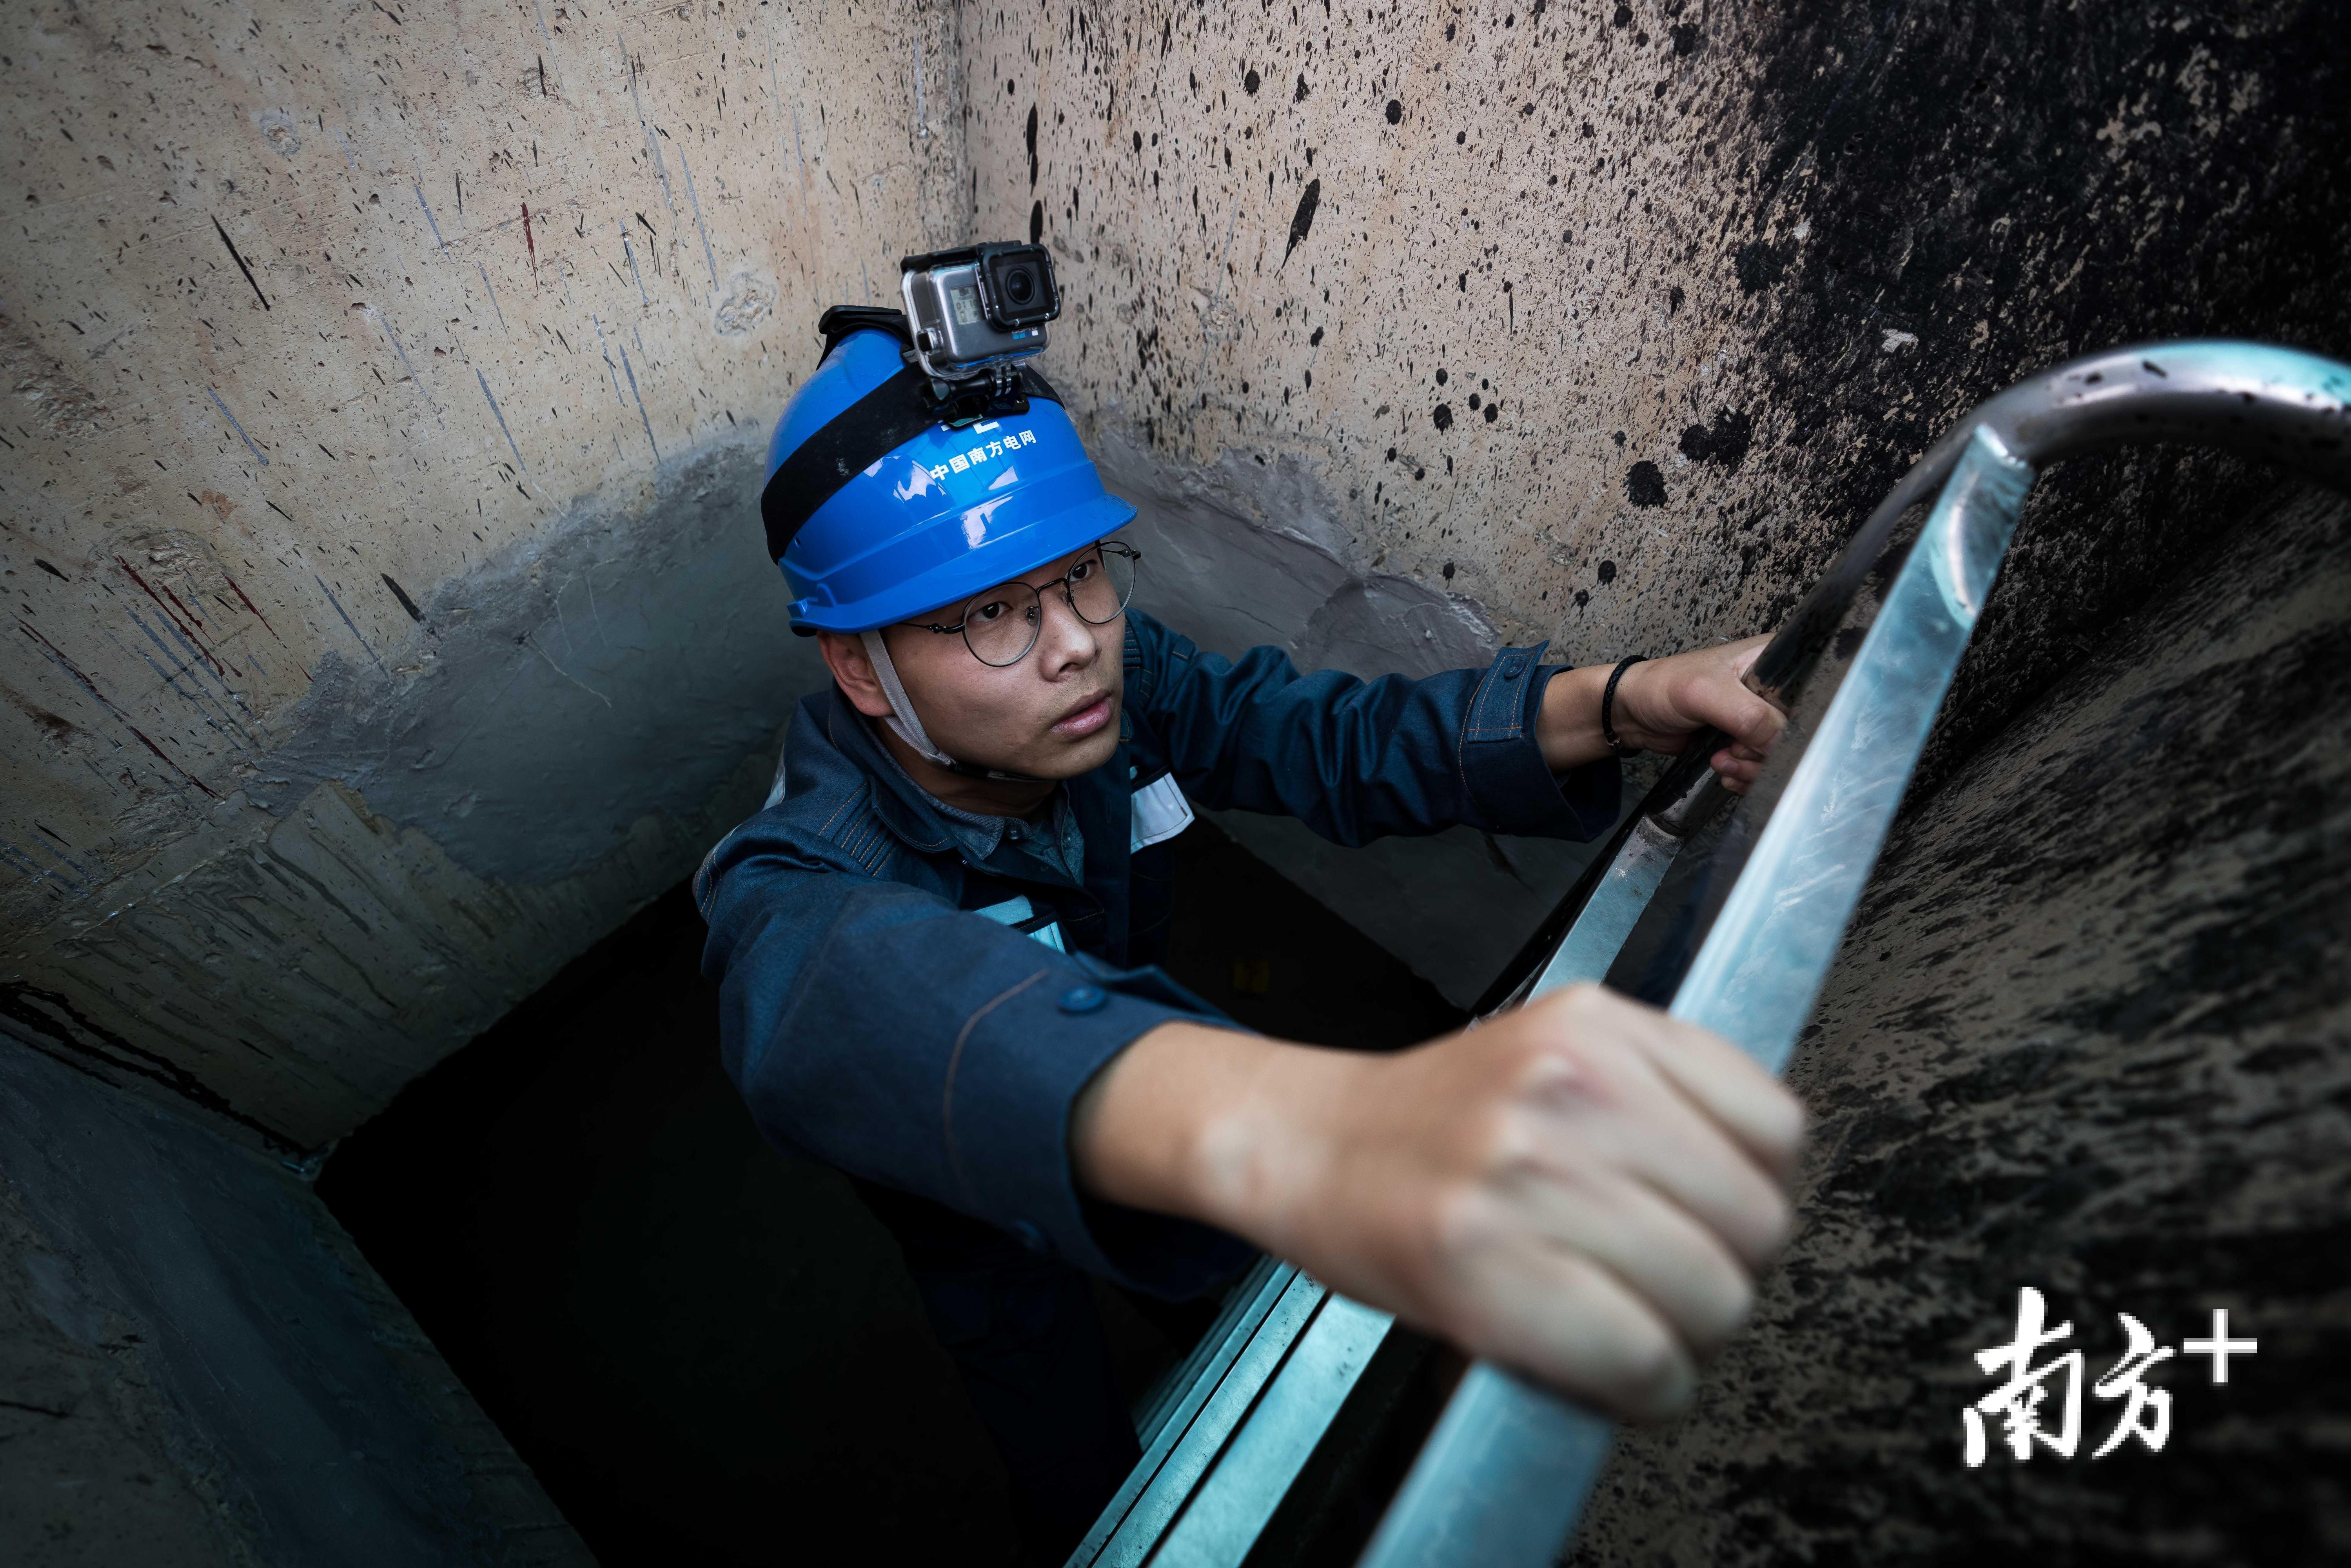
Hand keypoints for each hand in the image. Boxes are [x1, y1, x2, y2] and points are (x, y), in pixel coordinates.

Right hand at [1073, 990, 1804, 1419]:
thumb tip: (1765, 1189)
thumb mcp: (1558, 1059)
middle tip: (1667, 1285)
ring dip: (1687, 1337)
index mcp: (1599, 1028)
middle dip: (1726, 1273)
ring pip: (1711, 1297)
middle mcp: (1570, 1087)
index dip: (1754, 1190)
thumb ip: (1661, 1097)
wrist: (1307, 1145)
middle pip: (1756, 1223)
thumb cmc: (1435, 1125)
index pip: (1777, 1128)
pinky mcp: (1483, 1263)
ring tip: (1631, 1324)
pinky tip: (1612, 1367)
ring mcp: (1525, 1173)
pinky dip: (1645, 1384)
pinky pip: (1640, 1355)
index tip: (1710, 1218)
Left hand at [1610, 636, 1784, 791]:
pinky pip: (1762, 766)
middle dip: (1768, 752)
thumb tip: (1782, 743)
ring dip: (1753, 768)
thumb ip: (1748, 716)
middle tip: (1736, 751)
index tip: (1770, 738)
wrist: (1633, 712)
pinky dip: (1746, 775)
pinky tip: (1724, 771)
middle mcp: (1774, 687)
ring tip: (1723, 762)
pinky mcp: (1748, 740)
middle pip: (1798, 730)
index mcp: (1774, 659)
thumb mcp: (1706, 693)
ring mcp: (1761, 716)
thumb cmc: (1664, 686)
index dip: (1797, 722)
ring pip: (1780, 753)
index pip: (1811, 693)